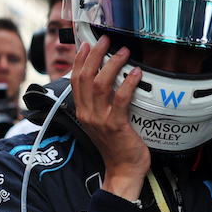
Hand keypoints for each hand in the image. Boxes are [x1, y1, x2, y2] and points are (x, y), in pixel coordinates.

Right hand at [70, 37, 148, 196]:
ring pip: (100, 85)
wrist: (122, 171)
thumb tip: (108, 81)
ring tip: (123, 52)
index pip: (75, 81)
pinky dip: (128, 84)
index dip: (80, 60)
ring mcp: (101, 120)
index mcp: (83, 112)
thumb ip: (101, 104)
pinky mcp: (116, 125)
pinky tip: (136, 73)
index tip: (87, 45)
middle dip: (94, 55)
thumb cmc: (116, 147)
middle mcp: (88, 114)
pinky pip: (120, 99)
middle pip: (85, 78)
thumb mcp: (102, 122)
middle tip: (106, 41)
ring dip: (112, 65)